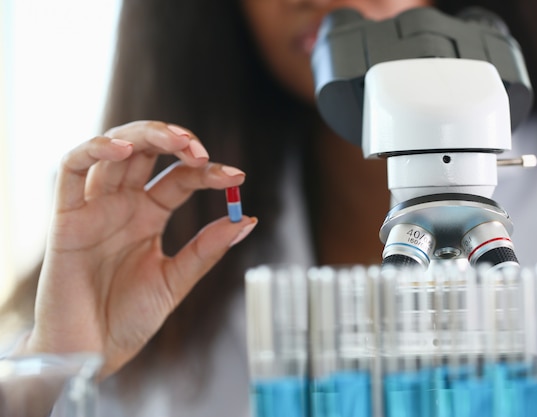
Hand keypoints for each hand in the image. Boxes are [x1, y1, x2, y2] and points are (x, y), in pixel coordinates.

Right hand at [22, 121, 256, 376]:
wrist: (90, 353)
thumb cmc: (128, 319)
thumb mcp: (176, 281)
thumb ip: (207, 249)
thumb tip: (248, 219)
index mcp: (150, 216)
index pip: (181, 177)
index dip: (208, 171)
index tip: (237, 175)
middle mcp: (123, 205)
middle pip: (147, 151)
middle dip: (175, 140)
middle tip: (201, 151)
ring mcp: (95, 208)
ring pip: (113, 149)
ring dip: (144, 135)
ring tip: (175, 141)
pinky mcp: (66, 218)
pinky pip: (71, 170)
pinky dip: (95, 150)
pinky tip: (123, 149)